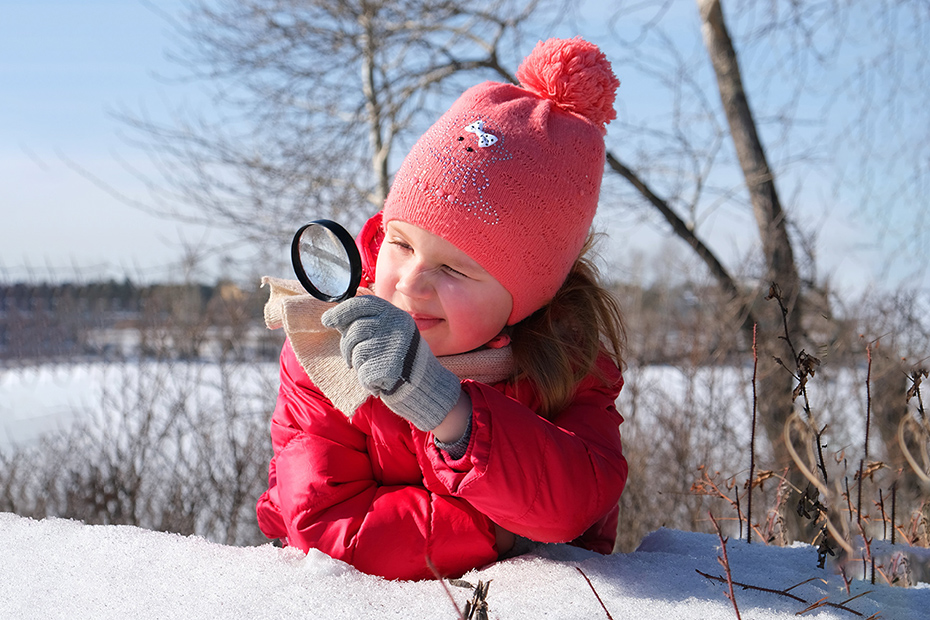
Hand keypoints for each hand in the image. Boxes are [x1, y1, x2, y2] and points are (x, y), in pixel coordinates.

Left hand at [321, 295, 460, 430]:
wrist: (427, 388)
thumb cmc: (404, 361)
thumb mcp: (392, 334)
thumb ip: (370, 324)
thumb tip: (337, 318)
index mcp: (396, 316)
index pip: (363, 304)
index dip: (341, 311)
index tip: (327, 320)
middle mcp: (396, 327)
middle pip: (355, 330)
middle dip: (346, 347)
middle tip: (352, 360)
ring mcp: (394, 346)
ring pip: (356, 352)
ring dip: (359, 365)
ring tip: (375, 370)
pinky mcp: (390, 367)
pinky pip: (362, 372)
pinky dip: (367, 381)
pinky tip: (380, 382)